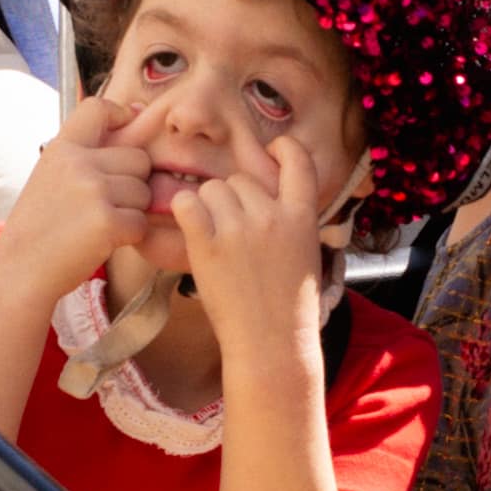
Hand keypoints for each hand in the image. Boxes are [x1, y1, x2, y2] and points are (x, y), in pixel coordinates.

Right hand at [0, 90, 156, 301]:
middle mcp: (77, 163)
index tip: (126, 130)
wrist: (20, 271)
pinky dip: (129, 237)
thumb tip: (135, 112)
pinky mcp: (108, 222)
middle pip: (138, 158)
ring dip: (132, 211)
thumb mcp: (51, 177)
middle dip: (132, 182)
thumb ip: (86, 153)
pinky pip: (141, 222)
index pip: (98, 108)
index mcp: (61, 149)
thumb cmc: (40, 227)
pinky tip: (102, 242)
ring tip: (98, 225)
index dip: (120, 115)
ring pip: (144, 192)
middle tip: (103, 205)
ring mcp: (93, 191)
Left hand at [157, 137, 324, 359]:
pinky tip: (192, 230)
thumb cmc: (288, 304)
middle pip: (240, 179)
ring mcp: (239, 228)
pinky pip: (187, 203)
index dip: (282, 148)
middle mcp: (272, 215)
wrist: (272, 342)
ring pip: (212, 189)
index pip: (298, 159)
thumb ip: (289, 219)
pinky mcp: (208, 244)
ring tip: (216, 240)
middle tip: (235, 234)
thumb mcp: (305, 252)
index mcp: (302, 216)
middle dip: (234, 199)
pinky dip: (185, 212)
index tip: (271, 152)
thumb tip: (264, 197)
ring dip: (209, 208)